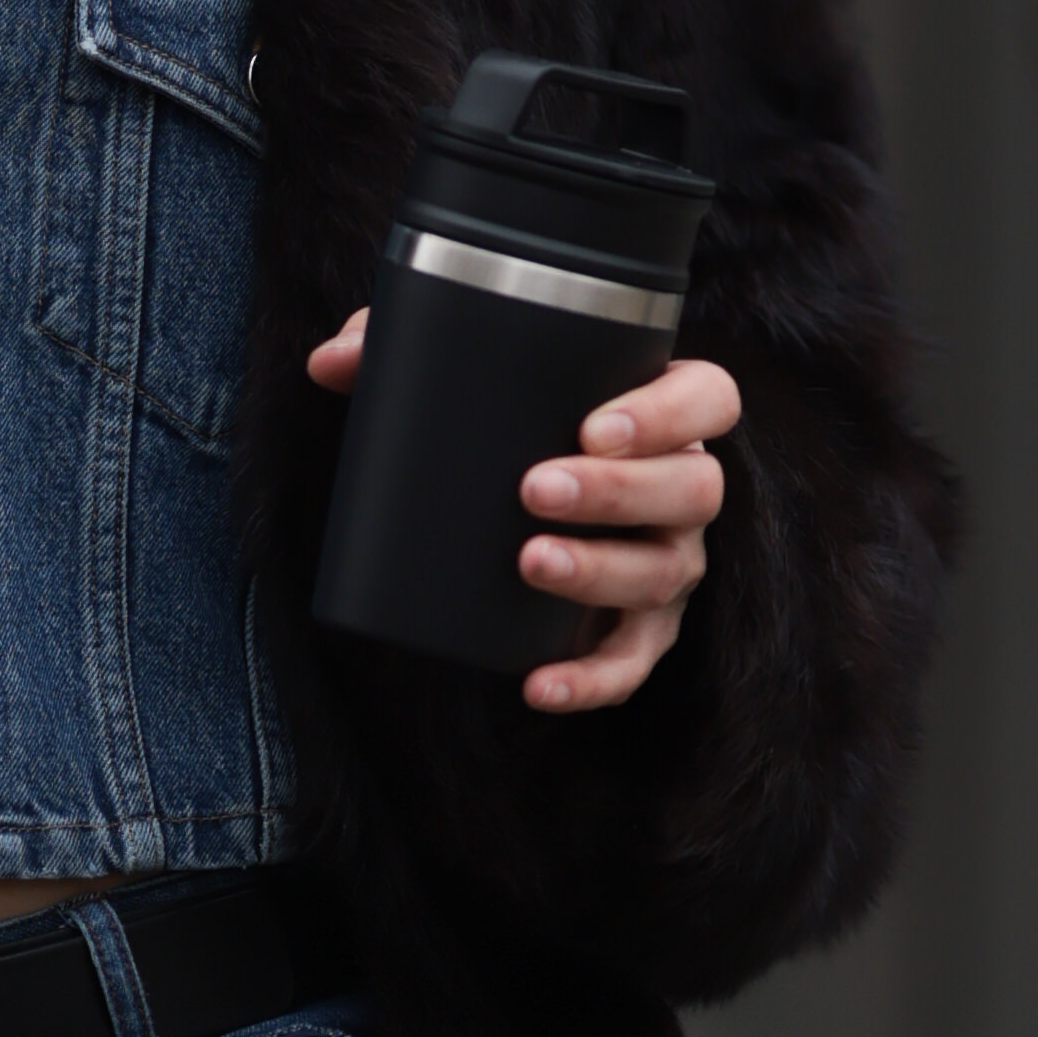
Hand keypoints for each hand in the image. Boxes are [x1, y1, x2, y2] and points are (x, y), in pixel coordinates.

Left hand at [304, 312, 745, 716]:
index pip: (708, 399)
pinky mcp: (640, 630)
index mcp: (666, 414)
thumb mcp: (466, 378)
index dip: (668, 414)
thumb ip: (402, 350)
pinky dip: (590, 680)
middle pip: (692, 488)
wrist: (516, 505)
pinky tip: (538, 686)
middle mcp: (684, 488)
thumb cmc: (507, 426)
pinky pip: (630, 662)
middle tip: (534, 488)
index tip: (594, 425)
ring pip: (664, 572)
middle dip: (617, 492)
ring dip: (600, 572)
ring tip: (530, 563)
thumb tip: (329, 363)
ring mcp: (669, 562)